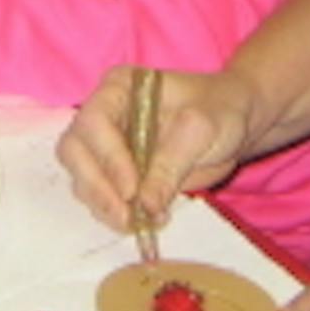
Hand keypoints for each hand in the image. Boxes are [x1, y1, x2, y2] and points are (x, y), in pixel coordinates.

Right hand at [56, 65, 260, 237]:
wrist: (234, 122)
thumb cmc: (220, 110)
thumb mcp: (201, 130)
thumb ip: (171, 164)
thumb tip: (145, 205)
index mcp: (119, 88)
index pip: (94, 122)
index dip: (107, 158)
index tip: (132, 189)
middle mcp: (104, 115)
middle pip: (74, 152)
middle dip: (96, 187)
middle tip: (125, 216)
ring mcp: (108, 146)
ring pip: (83, 179)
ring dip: (105, 206)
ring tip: (141, 222)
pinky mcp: (117, 174)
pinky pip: (101, 197)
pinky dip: (116, 214)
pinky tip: (144, 221)